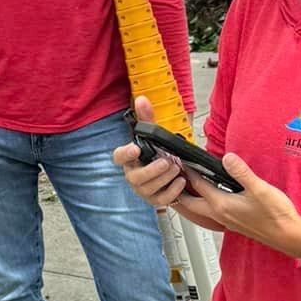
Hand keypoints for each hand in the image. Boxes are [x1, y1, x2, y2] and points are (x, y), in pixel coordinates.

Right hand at [112, 98, 235, 231]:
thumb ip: (147, 118)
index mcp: (129, 160)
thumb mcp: (154, 136)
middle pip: (135, 177)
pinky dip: (173, 191)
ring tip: (177, 168)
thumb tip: (142, 99)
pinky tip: (180, 181)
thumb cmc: (158, 154)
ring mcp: (143, 190)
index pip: (119, 157)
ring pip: (149, 189)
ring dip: (165, 178)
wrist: (172, 173)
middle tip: (167, 161)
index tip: (135, 148)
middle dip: (152, 170)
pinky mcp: (156, 201)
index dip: (125, 154)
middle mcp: (133, 176)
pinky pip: (162, 200)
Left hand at [179, 150, 300, 257]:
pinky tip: (212, 197)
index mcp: (222, 205)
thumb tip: (227, 158)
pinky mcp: (234, 222)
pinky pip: (211, 212)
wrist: (288, 236)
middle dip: (180, 190)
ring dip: (191, 198)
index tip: (181, 160)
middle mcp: (220, 214)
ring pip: (200, 209)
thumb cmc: (276, 215)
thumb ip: (241, 173)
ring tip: (187, 186)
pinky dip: (205, 203)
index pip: (198, 186)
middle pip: (191, 203)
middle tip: (174, 177)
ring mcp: (226, 220)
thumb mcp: (260, 189)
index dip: (188, 171)